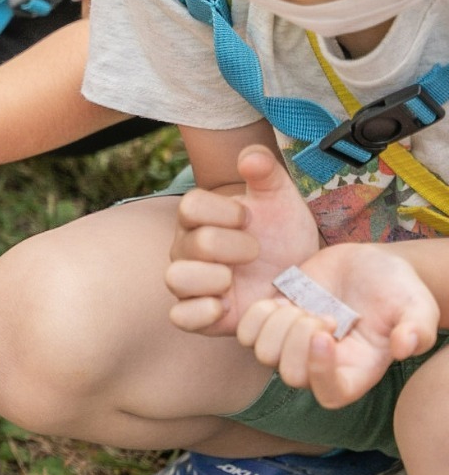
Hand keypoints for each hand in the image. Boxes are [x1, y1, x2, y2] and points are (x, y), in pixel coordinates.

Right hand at [166, 145, 319, 336]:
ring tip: (236, 280)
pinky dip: (201, 312)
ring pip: (176, 279)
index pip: (190, 206)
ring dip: (212, 279)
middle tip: (256, 252)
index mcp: (199, 218)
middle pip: (192, 244)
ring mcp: (190, 283)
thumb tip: (250, 157)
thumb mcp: (281, 199)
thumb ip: (266, 172)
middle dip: (232, 247)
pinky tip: (228, 304)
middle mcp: (186, 249)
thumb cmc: (282, 234)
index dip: (222, 212)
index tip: (248, 218)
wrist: (298, 276)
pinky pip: (181, 317)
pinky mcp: (200, 315)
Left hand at [238, 242, 438, 408]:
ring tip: (306, 307)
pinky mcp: (273, 324)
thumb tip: (405, 348)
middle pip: (289, 375)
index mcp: (356, 371)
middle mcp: (321, 365)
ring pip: (263, 354)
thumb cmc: (398, 290)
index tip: (325, 336)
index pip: (329, 395)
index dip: (320, 372)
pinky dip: (257, 315)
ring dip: (280, 325)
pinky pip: (244, 333)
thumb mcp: (419, 306)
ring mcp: (293, 346)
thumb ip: (417, 329)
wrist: (370, 264)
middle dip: (300, 340)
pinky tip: (283, 300)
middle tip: (325, 315)